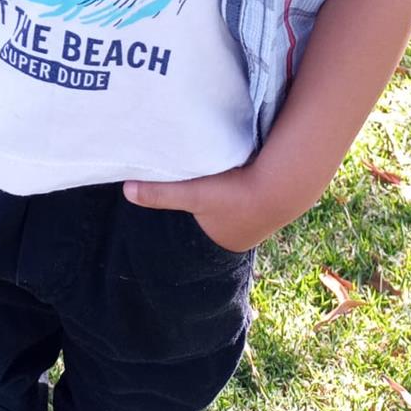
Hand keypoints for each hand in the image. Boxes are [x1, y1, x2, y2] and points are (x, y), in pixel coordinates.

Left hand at [123, 162, 293, 253]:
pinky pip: (249, 192)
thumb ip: (160, 193)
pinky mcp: (270, 196)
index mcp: (223, 240)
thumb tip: (126, 190)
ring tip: (213, 178)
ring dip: (226, 194)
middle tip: (195, 187)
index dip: (190, 220)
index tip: (182, 203)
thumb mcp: (192, 194)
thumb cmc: (236, 195)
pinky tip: (237, 169)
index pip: (200, 231)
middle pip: (216, 220)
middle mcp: (242, 234)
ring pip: (234, 206)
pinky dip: (242, 184)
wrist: (284, 181)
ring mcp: (260, 218)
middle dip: (206, 208)